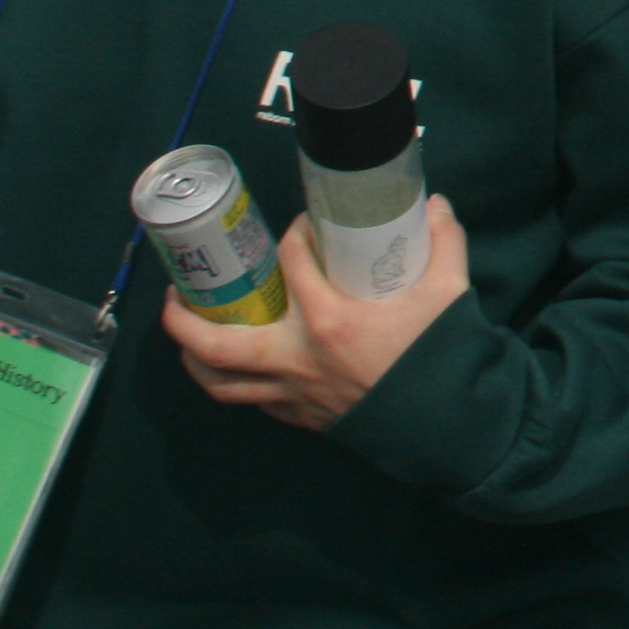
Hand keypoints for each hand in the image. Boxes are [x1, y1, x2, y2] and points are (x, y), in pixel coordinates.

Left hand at [166, 198, 469, 432]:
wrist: (441, 422)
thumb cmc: (438, 354)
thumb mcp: (449, 290)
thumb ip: (444, 242)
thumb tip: (435, 206)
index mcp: (329, 320)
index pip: (291, 264)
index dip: (291, 236)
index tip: (299, 226)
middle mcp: (296, 357)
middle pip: (218, 342)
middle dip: (185, 317)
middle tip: (179, 290)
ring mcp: (292, 391)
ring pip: (220, 381)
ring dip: (193, 357)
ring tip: (189, 332)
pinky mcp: (297, 414)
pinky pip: (250, 399)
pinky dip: (234, 380)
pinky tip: (238, 365)